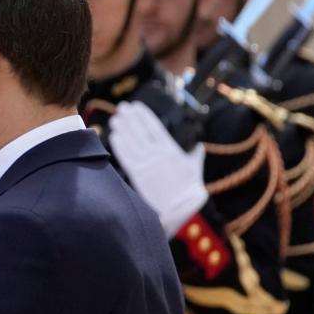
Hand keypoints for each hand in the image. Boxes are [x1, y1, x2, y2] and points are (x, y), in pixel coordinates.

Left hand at [108, 100, 207, 235]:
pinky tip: (114, 136)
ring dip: (122, 129)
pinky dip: (119, 146)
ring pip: (131, 142)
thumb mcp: (195, 168)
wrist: (179, 208)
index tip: (137, 105)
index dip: (144, 115)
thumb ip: (196, 155)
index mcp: (171, 149)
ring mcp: (146, 164)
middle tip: (122, 107)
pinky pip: (125, 157)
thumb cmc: (189, 188)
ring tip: (115, 119)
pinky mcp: (137, 175)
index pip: (155, 127)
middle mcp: (157, 154)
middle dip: (130, 118)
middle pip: (140, 131)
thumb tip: (199, 146)